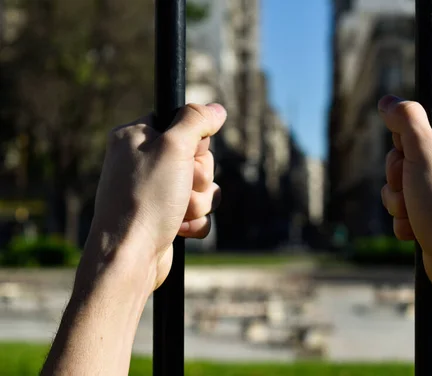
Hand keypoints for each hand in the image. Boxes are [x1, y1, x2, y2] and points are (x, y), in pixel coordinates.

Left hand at [86, 103, 224, 291]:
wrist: (131, 256)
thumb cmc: (146, 200)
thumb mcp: (174, 148)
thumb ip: (196, 121)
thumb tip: (216, 109)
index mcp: (136, 137)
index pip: (182, 123)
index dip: (193, 142)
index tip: (186, 155)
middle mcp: (143, 161)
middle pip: (197, 156)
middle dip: (199, 177)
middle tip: (183, 186)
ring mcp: (154, 191)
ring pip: (201, 186)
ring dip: (199, 201)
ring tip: (178, 212)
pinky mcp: (164, 216)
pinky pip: (197, 211)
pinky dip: (194, 220)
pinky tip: (178, 228)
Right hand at [379, 96, 431, 293]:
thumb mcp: (422, 151)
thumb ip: (405, 119)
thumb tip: (389, 100)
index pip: (423, 120)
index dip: (406, 138)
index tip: (408, 153)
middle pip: (409, 153)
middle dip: (398, 175)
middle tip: (409, 186)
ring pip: (405, 183)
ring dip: (399, 199)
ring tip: (414, 213)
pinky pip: (412, 206)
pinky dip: (407, 218)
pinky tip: (417, 229)